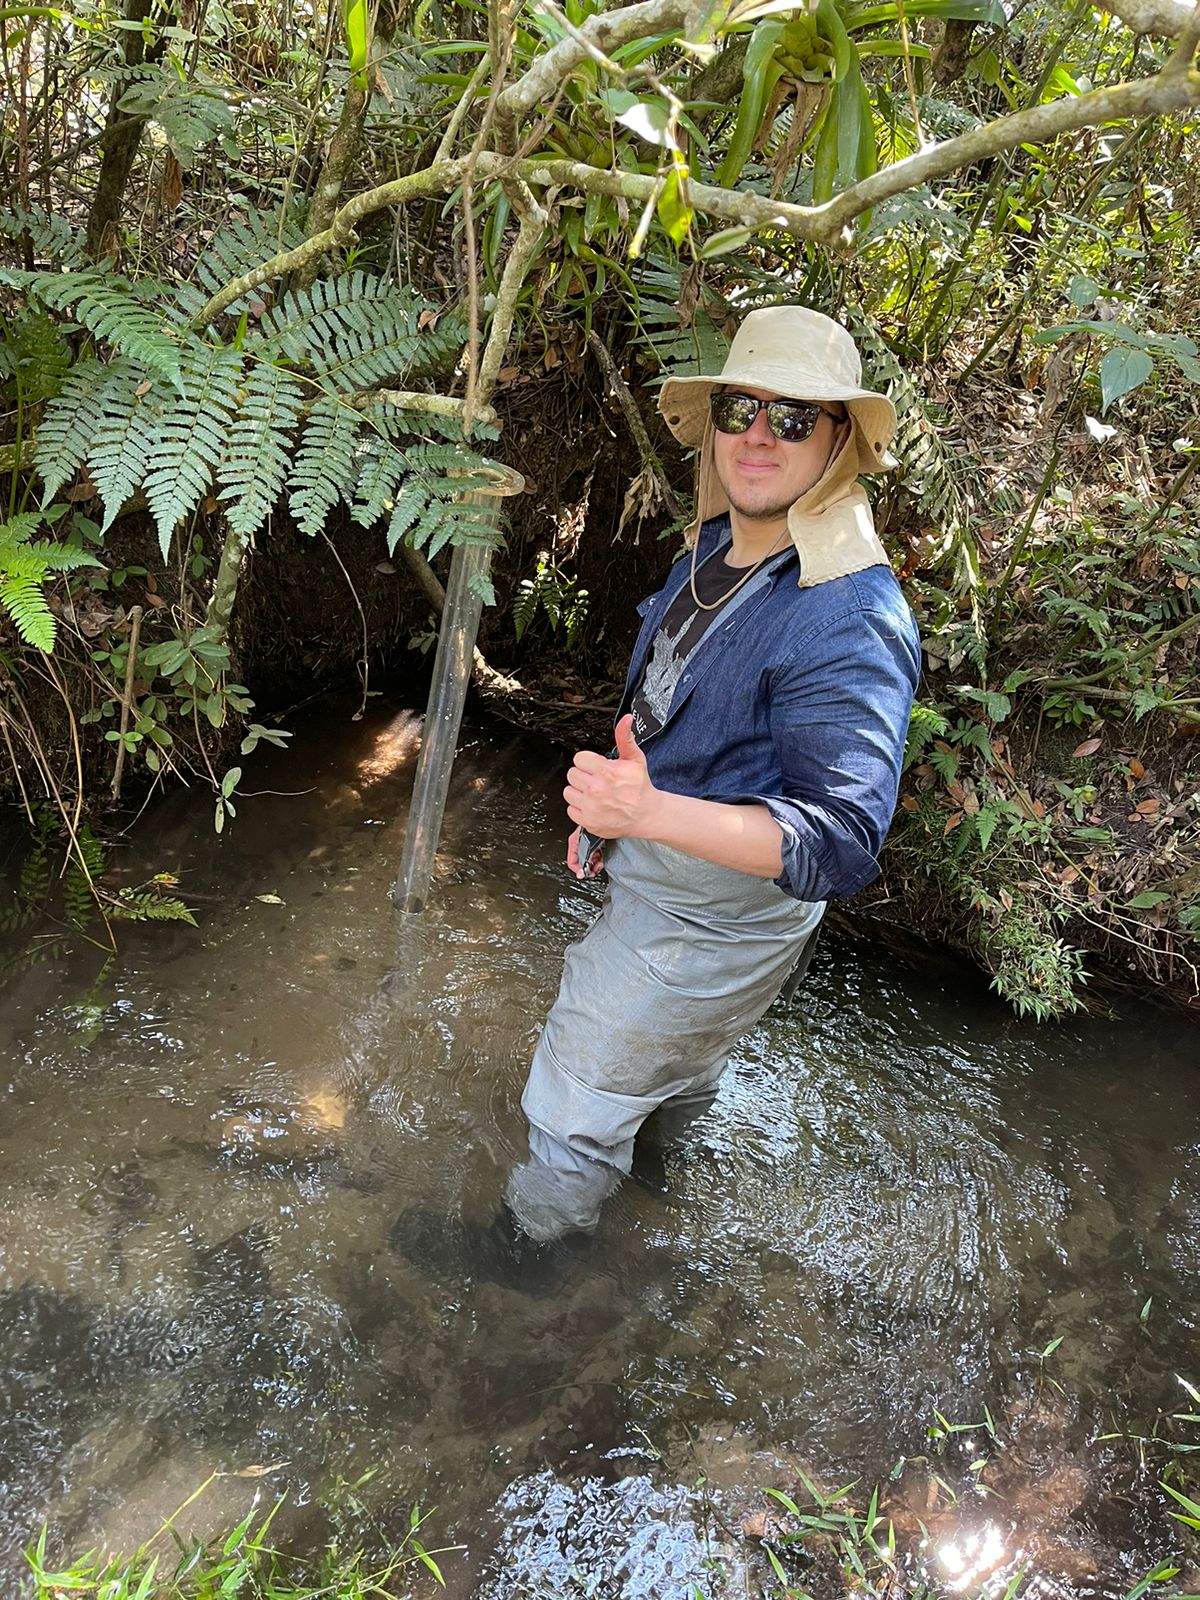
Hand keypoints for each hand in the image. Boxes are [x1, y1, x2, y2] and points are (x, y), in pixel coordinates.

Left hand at [564, 714, 660, 840]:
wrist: (646, 815)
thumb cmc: (640, 788)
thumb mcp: (635, 759)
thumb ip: (625, 738)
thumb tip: (626, 720)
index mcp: (606, 771)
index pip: (579, 759)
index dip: (588, 762)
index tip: (596, 767)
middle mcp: (596, 789)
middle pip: (572, 774)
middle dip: (583, 776)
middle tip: (596, 780)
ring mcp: (591, 806)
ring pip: (568, 791)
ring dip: (579, 792)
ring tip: (593, 793)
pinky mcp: (588, 821)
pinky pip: (570, 809)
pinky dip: (579, 808)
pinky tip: (592, 805)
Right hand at [566, 826, 602, 879]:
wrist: (608, 822)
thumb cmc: (595, 826)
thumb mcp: (586, 847)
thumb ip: (582, 861)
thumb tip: (580, 874)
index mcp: (574, 842)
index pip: (571, 862)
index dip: (578, 870)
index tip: (584, 874)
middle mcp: (580, 844)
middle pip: (581, 862)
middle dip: (588, 867)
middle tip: (594, 869)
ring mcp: (588, 845)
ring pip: (589, 860)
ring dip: (594, 864)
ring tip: (599, 864)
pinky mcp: (596, 845)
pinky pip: (595, 856)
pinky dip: (599, 859)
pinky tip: (602, 859)